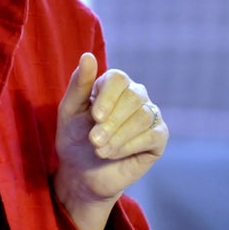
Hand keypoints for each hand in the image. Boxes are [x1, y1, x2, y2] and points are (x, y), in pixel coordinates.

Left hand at [52, 52, 167, 229]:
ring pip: (143, 117)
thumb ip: (79, 84)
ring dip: (118, 137)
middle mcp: (135, 96)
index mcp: (113, 85)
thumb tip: (87, 56)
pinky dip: (130, 146)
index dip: (108, 97)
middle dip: (111, 122)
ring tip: (99, 150)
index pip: (119, 78)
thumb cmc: (74, 138)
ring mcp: (149, 115)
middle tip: (93, 140)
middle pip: (133, 97)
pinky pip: (153, 135)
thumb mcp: (69, 111)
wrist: (81, 173)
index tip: (94, 117)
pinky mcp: (158, 137)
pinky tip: (113, 154)